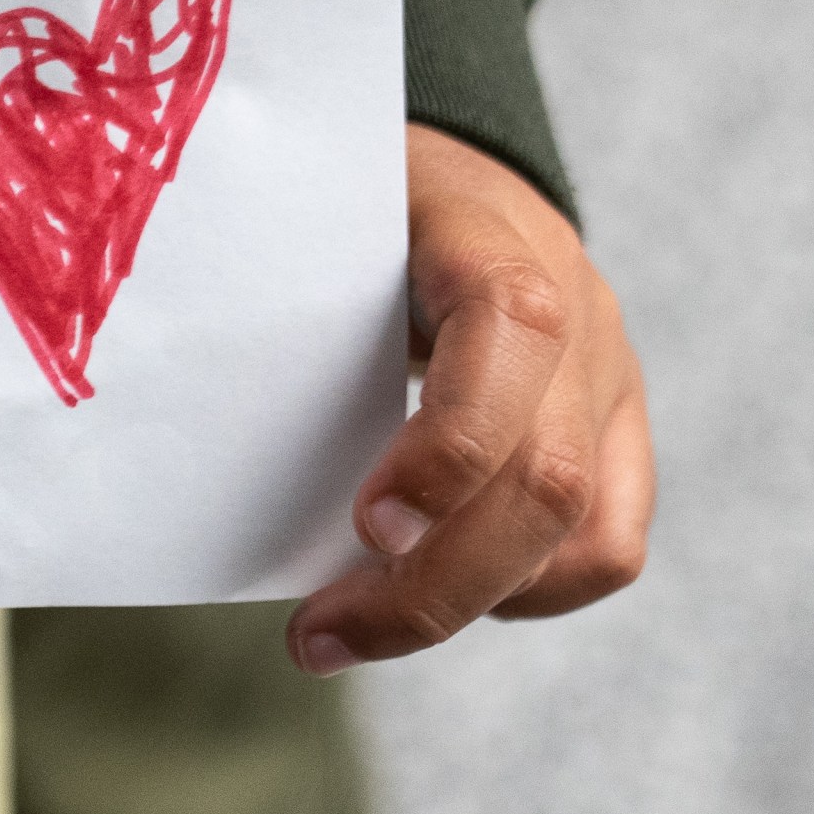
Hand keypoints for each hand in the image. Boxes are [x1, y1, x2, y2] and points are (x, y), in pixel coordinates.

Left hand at [287, 127, 652, 672]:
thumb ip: (284, 294)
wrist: (453, 178)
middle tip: (317, 634)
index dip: (451, 444)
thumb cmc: (356, 207)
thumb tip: (193, 423)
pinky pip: (609, 546)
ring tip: (351, 629)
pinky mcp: (619, 430)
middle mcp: (574, 308)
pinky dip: (523, 594)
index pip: (509, 327)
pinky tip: (440, 594)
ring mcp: (609, 374)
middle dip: (431, 582)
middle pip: (545, 474)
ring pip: (587, 532)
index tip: (367, 525)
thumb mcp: (320, 216)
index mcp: (488, 233)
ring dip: (464, 605)